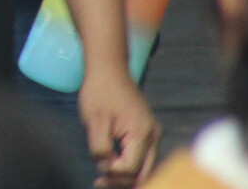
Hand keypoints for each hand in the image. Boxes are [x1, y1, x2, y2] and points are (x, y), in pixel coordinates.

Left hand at [78, 69, 159, 187]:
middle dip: (122, 182)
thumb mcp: (94, 121)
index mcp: (142, 132)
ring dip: (125, 177)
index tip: (97, 166)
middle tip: (99, 183)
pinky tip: (111, 168)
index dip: (113, 173)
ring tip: (103, 180)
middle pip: (143, 173)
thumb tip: (105, 168)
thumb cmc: (100, 91)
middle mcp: (153, 136)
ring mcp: (152, 134)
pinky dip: (128, 167)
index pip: (130, 167)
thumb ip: (100, 148)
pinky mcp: (146, 133)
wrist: (109, 69)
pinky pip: (141, 158)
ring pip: (143, 168)